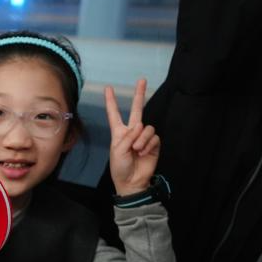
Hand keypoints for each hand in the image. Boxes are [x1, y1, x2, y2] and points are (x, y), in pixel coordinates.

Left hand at [105, 79, 159, 196]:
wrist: (132, 182)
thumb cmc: (120, 167)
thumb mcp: (118, 151)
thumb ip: (128, 137)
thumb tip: (140, 125)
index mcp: (119, 133)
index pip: (114, 114)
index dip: (111, 101)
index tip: (108, 88)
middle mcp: (132, 132)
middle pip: (137, 110)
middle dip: (139, 95)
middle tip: (142, 80)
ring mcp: (143, 137)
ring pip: (146, 127)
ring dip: (142, 139)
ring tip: (137, 150)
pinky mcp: (153, 144)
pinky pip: (154, 137)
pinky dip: (149, 145)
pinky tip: (144, 153)